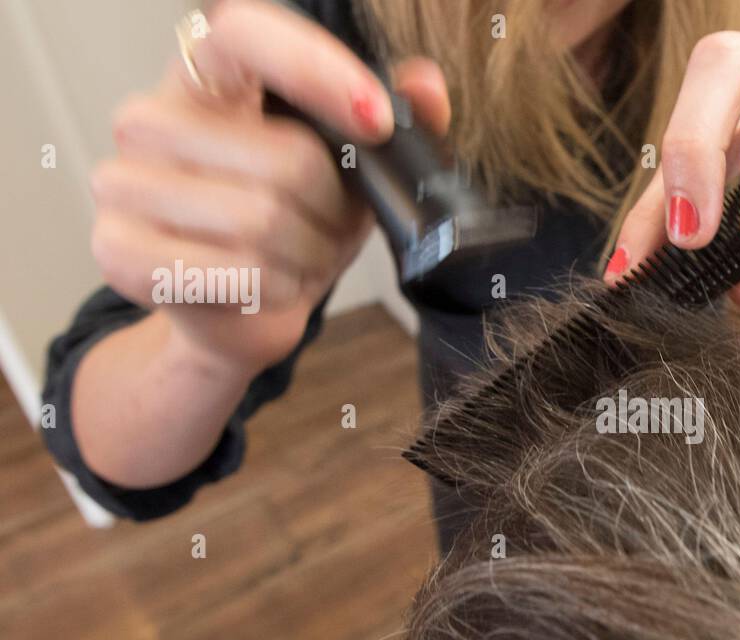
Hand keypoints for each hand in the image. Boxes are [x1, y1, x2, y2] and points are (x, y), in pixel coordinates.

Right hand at [90, 0, 449, 375]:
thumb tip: (426, 86)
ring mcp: (123, 182)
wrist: (242, 311)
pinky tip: (267, 286)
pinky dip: (276, 289)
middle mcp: (149, 117)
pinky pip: (236, 273)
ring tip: (298, 257)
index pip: (245, 33)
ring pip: (263, 221)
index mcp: (205, 76)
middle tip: (327, 227)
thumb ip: (395, 123)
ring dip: (308, 254)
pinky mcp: (118, 250)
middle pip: (286, 159)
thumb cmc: (293, 225)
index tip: (375, 118)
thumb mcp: (351, 170)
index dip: (315, 68)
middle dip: (332, 210)